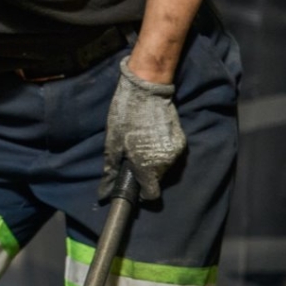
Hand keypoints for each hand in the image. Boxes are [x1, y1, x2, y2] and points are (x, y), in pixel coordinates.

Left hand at [100, 56, 185, 200]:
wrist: (147, 91)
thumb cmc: (126, 116)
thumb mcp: (112, 143)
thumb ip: (111, 170)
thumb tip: (104, 193)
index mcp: (147, 166)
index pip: (151, 194)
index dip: (141, 192)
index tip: (133, 183)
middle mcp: (165, 162)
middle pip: (156, 180)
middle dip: (144, 173)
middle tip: (132, 156)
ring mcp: (176, 151)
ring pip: (163, 167)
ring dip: (152, 162)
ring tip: (140, 145)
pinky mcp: (182, 140)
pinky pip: (169, 155)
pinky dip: (160, 152)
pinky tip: (151, 138)